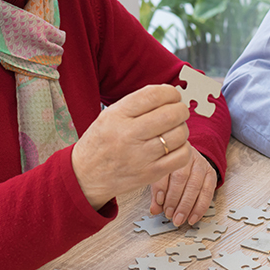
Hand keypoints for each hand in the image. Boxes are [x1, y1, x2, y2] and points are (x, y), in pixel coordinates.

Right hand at [71, 85, 191, 209]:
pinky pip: (181, 157)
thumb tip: (170, 92)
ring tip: (175, 130)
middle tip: (178, 112)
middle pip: (171, 115)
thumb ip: (137, 102)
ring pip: (179, 135)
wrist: (85, 177)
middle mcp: (128, 135)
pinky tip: (175, 146)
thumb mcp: (110, 115)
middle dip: (181, 110)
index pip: (154, 95)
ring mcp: (140, 156)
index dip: (171, 93)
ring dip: (182, 129)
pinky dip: (184, 148)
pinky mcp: (150, 174)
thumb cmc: (100, 142)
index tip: (173, 96)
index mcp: (117, 115)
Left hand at [149, 148, 217, 226]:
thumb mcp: (161, 177)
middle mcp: (186, 156)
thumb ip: (157, 193)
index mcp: (170, 153)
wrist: (188, 159)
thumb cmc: (171, 170)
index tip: (159, 201)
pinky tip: (193, 217)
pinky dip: (200, 207)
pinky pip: (207, 192)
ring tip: (179, 218)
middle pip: (181, 177)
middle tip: (169, 214)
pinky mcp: (211, 173)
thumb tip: (154, 210)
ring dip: (186, 206)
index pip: (165, 170)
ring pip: (194, 185)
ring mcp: (201, 164)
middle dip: (174, 199)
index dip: (162, 187)